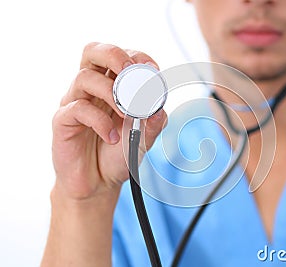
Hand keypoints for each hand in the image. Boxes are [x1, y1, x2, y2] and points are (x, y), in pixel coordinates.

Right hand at [51, 42, 166, 200]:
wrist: (98, 183)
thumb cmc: (119, 155)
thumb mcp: (144, 139)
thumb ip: (154, 123)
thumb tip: (158, 107)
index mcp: (112, 87)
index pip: (119, 57)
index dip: (136, 57)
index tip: (153, 71)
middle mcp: (92, 90)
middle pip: (93, 52)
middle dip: (114, 56)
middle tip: (130, 72)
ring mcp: (75, 103)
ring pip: (85, 77)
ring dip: (111, 93)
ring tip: (127, 115)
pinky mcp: (63, 121)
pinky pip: (78, 109)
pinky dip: (100, 121)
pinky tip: (111, 137)